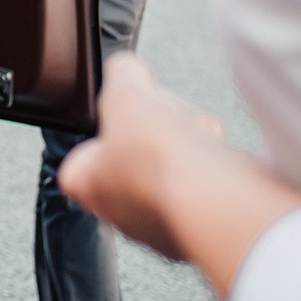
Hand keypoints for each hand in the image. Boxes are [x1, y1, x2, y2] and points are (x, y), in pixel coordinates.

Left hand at [60, 55, 300, 297]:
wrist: (212, 198)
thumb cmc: (157, 156)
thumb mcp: (126, 92)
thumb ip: (123, 74)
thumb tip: (127, 69)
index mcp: (88, 185)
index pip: (81, 159)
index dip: (101, 131)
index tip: (120, 112)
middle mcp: (122, 215)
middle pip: (133, 163)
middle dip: (154, 134)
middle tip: (165, 117)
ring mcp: (164, 228)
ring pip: (172, 176)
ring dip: (187, 148)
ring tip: (198, 132)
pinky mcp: (203, 231)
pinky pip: (205, 193)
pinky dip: (214, 171)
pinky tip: (219, 157)